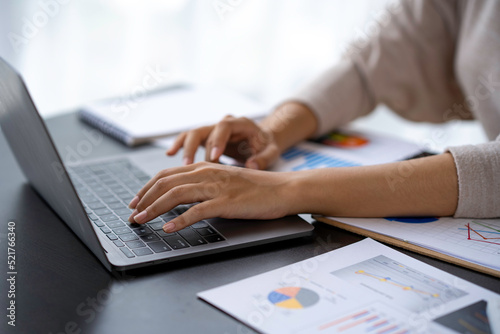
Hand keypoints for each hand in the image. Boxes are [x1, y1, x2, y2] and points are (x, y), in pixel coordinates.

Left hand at [127, 162, 294, 231]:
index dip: (147, 188)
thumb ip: (204, 184)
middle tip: (132, 214)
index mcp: (205, 167)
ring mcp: (216, 187)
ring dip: (154, 208)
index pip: (167, 175)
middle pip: (166, 183)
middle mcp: (207, 173)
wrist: (283, 189)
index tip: (136, 202)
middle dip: (144, 199)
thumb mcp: (225, 181)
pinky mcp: (226, 202)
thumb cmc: (256, 188)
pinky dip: (180, 220)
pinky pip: (197, 211)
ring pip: (176, 194)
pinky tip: (169, 228)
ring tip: (141, 220)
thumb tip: (182, 197)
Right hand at [166, 115, 280, 169]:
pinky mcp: (206, 137)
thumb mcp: (272, 152)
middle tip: (190, 165)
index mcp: (240, 123)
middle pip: (203, 129)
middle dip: (194, 147)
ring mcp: (213, 129)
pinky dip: (179, 145)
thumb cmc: (266, 146)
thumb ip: (264, 158)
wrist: (262, 141)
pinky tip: (170, 154)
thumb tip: (251, 165)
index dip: (217, 141)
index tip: (214, 158)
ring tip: (181, 165)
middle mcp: (223, 123)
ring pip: (192, 134)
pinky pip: (189, 139)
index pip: (224, 127)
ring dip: (184, 148)